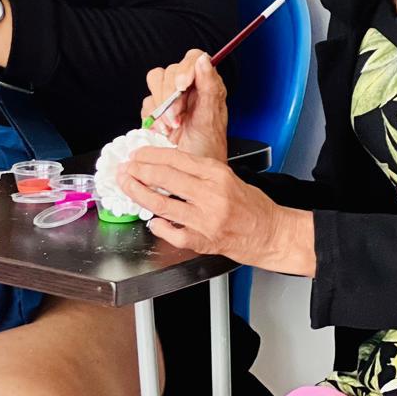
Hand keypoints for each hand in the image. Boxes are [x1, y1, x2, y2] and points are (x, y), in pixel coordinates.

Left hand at [118, 147, 314, 275]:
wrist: (272, 234)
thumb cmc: (250, 205)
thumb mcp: (227, 177)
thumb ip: (197, 172)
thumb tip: (162, 165)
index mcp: (217, 174)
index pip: (176, 158)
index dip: (150, 155)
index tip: (136, 154)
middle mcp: (211, 195)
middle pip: (165, 178)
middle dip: (139, 172)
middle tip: (124, 169)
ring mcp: (206, 220)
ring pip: (162, 204)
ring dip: (139, 194)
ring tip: (127, 186)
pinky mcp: (203, 241)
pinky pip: (172, 233)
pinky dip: (158, 225)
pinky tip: (152, 220)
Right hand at [141, 50, 227, 160]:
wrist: (190, 173)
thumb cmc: (208, 149)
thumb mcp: (211, 118)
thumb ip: (210, 87)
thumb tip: (204, 60)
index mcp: (206, 85)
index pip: (193, 58)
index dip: (185, 68)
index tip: (182, 86)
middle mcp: (188, 88)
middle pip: (169, 71)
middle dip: (170, 96)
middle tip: (177, 116)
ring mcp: (170, 99)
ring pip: (155, 83)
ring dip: (161, 106)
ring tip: (171, 125)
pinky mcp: (156, 111)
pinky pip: (146, 103)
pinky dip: (153, 118)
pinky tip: (164, 130)